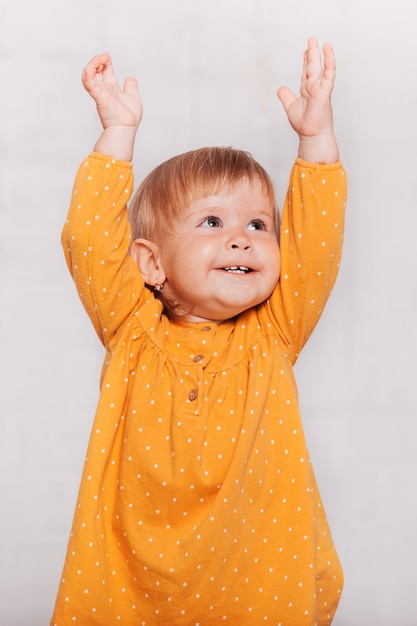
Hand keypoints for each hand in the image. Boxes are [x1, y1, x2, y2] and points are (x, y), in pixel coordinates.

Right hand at [82, 53, 142, 159]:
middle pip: (96, 71)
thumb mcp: (134, 97)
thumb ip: (131, 87)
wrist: (126, 127)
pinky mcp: (98, 96)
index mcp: (112, 89)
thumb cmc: (129, 118)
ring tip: (100, 58)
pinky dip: (87, 74)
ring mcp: (100, 92)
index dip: (105, 62)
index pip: (106, 72)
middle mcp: (105, 90)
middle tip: (105, 56)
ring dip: (92, 64)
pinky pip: (89, 83)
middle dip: (98, 61)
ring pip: (89, 75)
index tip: (108, 57)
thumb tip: (129, 78)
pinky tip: (90, 67)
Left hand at [277, 37, 338, 162]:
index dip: (305, 61)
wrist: (311, 135)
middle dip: (312, 53)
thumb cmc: (304, 125)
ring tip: (323, 43)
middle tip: (312, 39)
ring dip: (322, 55)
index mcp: (307, 90)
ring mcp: (320, 89)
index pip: (306, 72)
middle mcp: (314, 88)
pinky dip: (329, 64)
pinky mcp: (324, 92)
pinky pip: (328, 76)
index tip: (305, 51)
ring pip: (322, 68)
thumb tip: (280, 88)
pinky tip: (329, 54)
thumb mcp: (291, 107)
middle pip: (313, 66)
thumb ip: (286, 97)